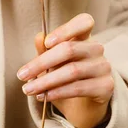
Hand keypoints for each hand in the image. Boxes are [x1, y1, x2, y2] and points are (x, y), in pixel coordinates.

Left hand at [17, 13, 113, 127]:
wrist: (83, 106)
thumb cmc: (65, 78)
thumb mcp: (52, 64)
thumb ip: (46, 50)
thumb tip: (39, 36)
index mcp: (85, 37)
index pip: (84, 22)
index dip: (66, 29)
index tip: (47, 42)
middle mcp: (96, 49)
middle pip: (70, 49)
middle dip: (42, 62)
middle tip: (22, 74)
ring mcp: (103, 67)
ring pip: (72, 70)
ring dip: (46, 81)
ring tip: (29, 89)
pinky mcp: (106, 86)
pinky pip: (78, 87)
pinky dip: (58, 92)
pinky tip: (45, 96)